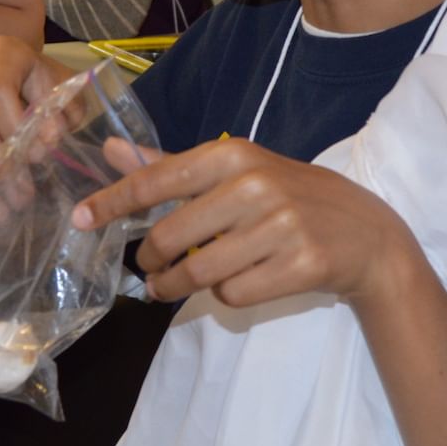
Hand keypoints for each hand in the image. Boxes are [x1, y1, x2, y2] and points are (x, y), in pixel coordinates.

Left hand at [73, 137, 414, 308]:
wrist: (367, 235)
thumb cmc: (292, 197)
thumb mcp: (238, 170)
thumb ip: (171, 166)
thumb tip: (110, 149)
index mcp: (235, 155)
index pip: (158, 180)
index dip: (113, 202)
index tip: (79, 219)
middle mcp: (256, 186)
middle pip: (171, 237)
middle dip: (151, 260)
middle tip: (150, 270)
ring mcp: (282, 227)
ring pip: (198, 272)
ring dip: (178, 286)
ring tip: (174, 286)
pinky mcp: (300, 265)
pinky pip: (232, 294)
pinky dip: (225, 295)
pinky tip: (240, 281)